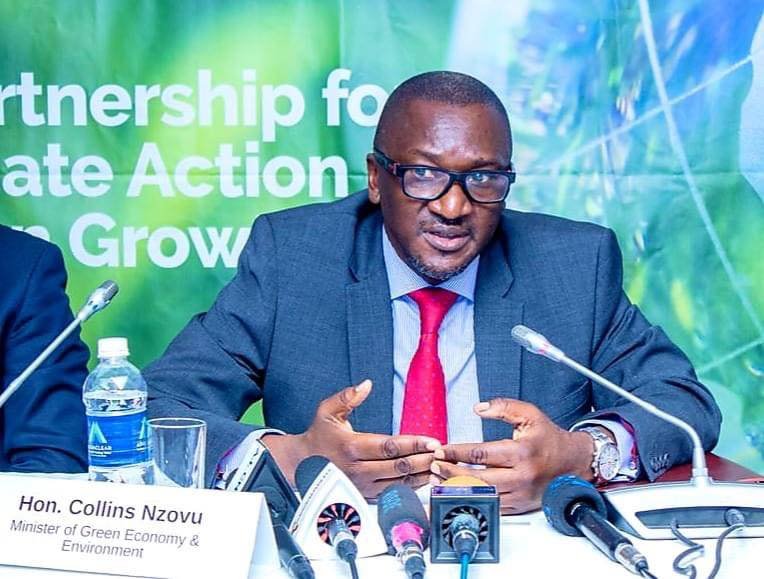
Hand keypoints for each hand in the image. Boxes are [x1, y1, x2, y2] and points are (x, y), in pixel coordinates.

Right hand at [262, 380, 440, 498]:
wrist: (302, 463)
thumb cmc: (319, 435)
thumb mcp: (327, 411)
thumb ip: (347, 397)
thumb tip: (366, 384)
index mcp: (352, 447)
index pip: (389, 446)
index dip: (413, 443)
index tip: (432, 440)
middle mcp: (358, 470)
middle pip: (398, 467)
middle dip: (423, 460)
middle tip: (442, 453)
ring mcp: (362, 486)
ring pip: (398, 483)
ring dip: (421, 475)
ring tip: (439, 467)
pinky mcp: (365, 495)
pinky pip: (393, 493)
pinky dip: (412, 487)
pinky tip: (426, 479)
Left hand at [430, 398, 593, 513]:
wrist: (574, 462)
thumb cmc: (550, 438)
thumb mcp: (530, 414)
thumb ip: (504, 407)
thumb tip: (478, 408)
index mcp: (522, 452)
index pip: (481, 453)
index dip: (457, 452)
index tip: (442, 450)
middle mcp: (522, 475)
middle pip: (478, 478)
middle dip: (451, 472)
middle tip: (434, 466)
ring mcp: (521, 493)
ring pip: (483, 495)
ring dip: (458, 488)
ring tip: (440, 480)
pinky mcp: (521, 505)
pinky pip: (492, 505)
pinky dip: (473, 499)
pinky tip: (459, 492)